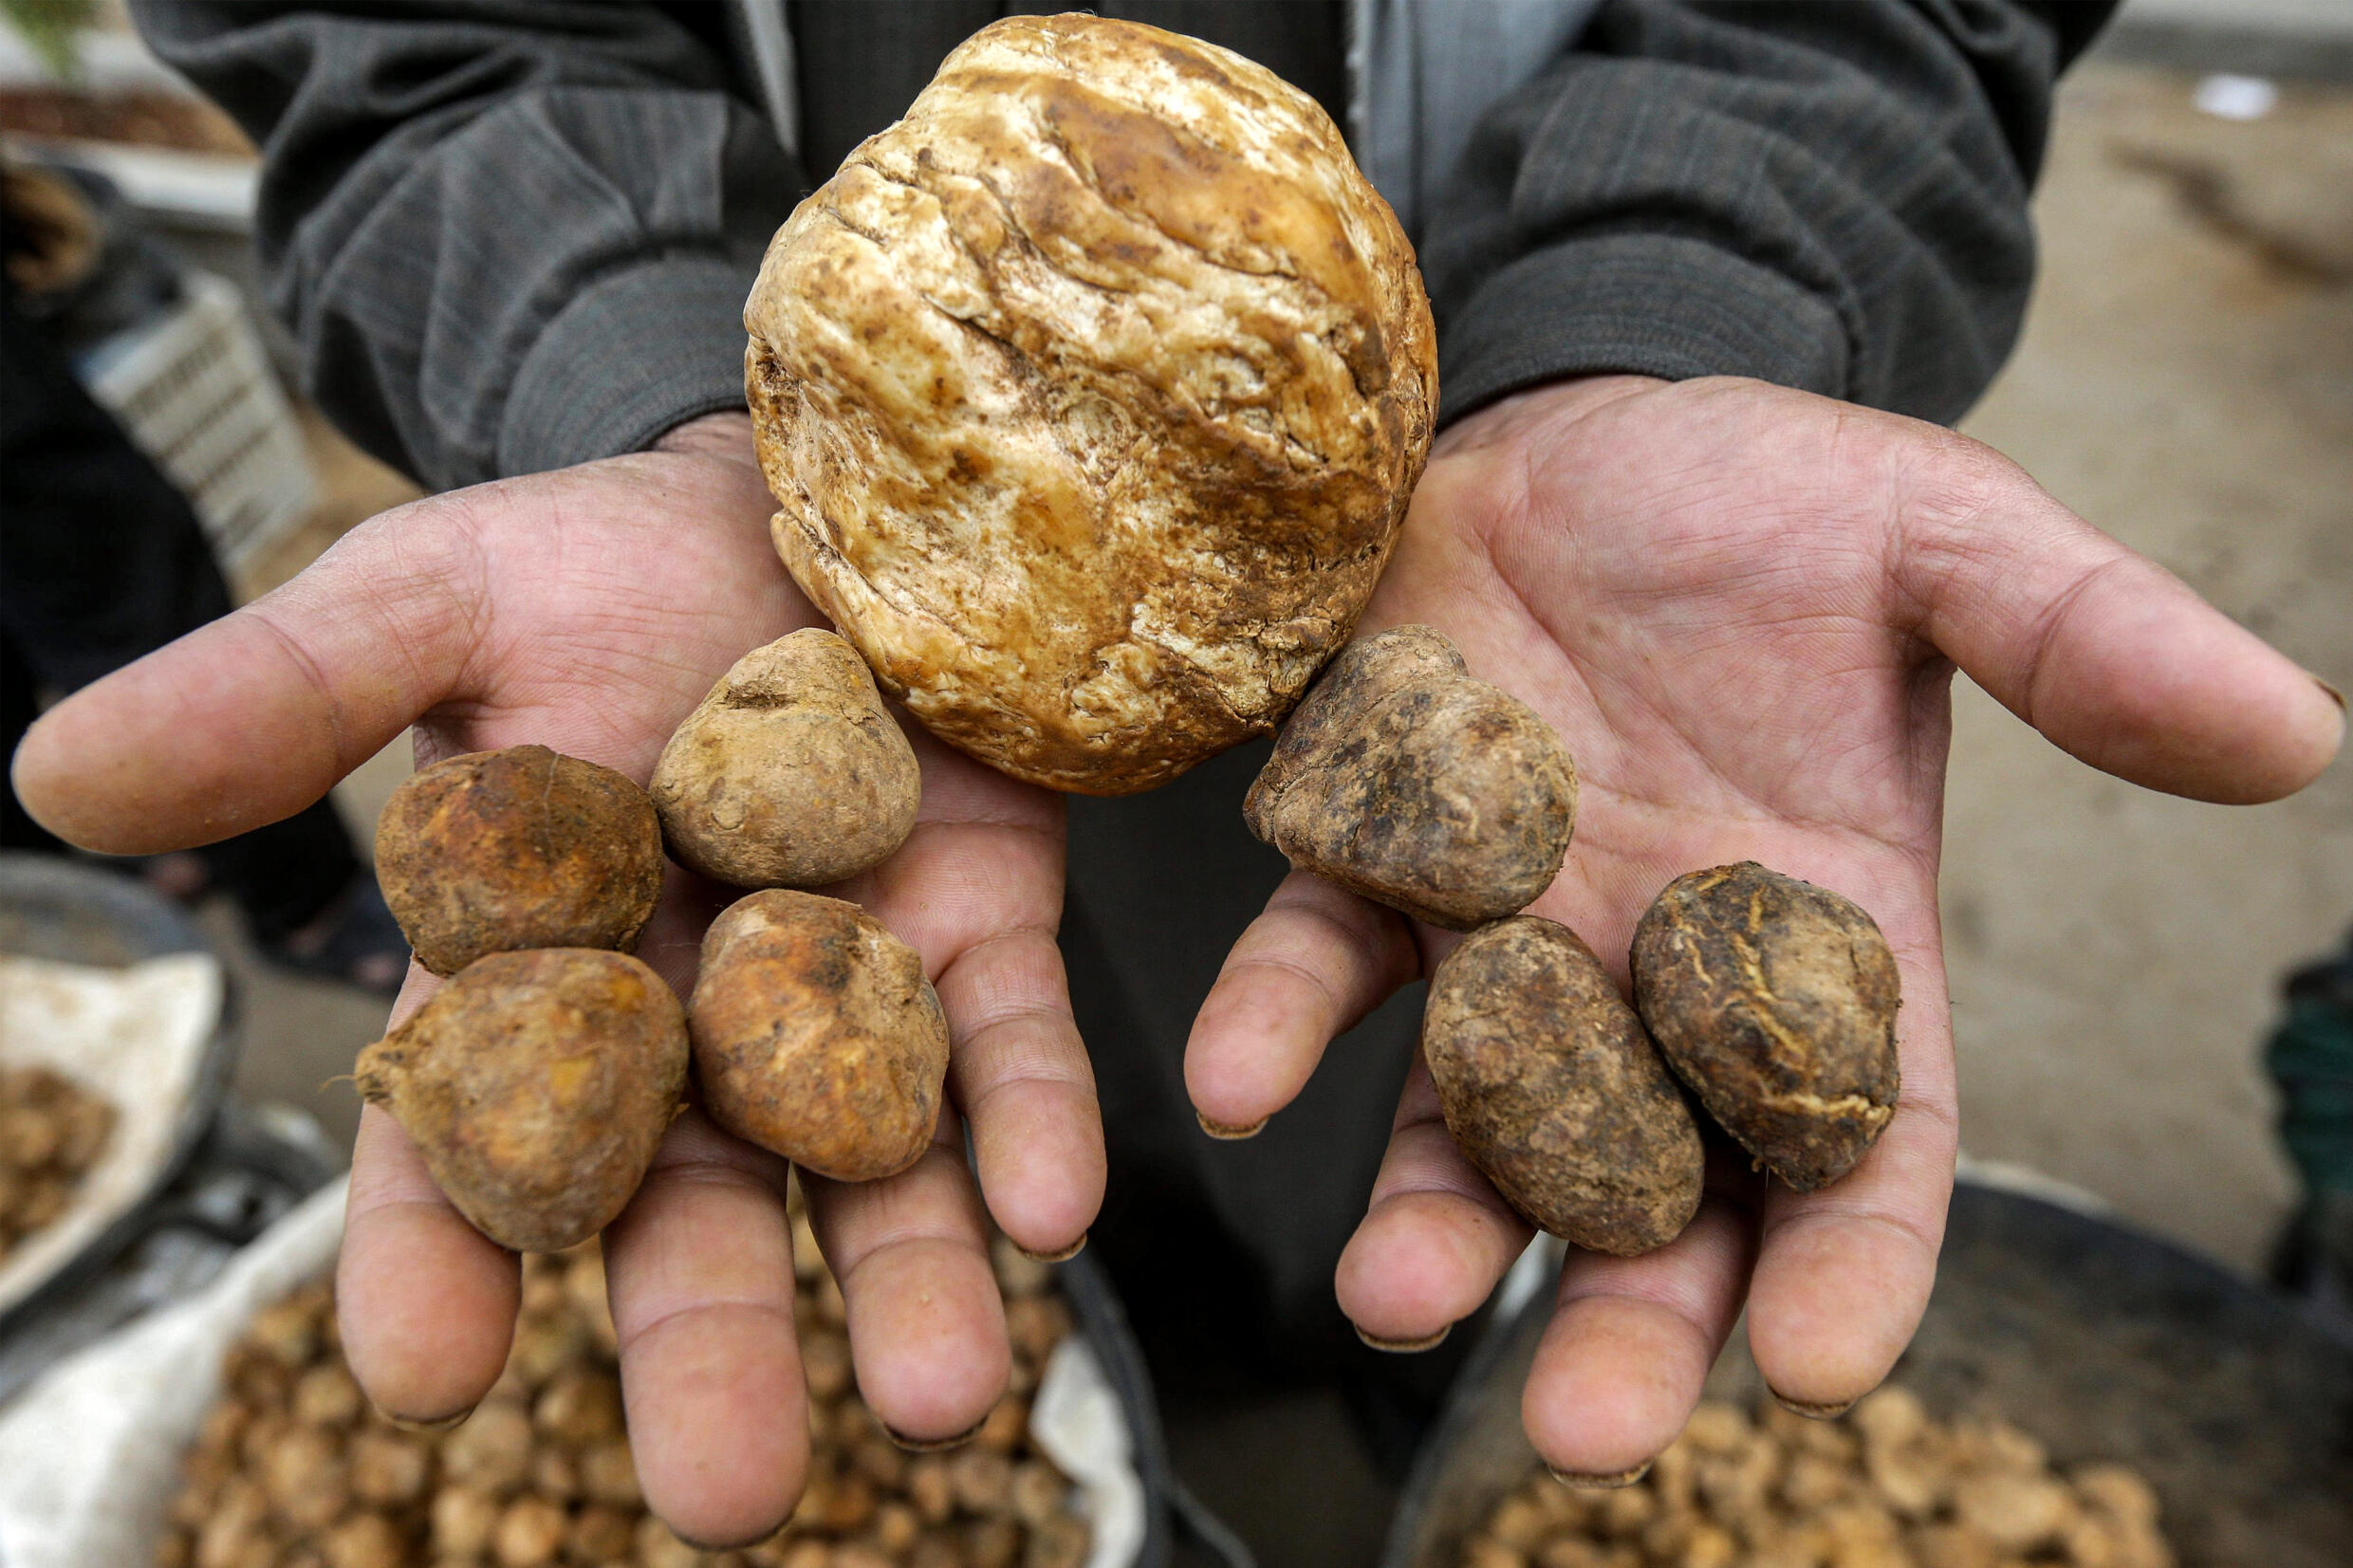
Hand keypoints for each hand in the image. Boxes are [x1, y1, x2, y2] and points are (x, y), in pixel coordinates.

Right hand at [10, 413, 1103, 1545]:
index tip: (425, 1381)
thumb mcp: (423, 602)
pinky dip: (1029, 1126)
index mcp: (527, 982)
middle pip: (688, 1208)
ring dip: (911, 1282)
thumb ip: (275, 698)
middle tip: (732, 1499)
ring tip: (942, 1400)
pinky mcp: (984, 930)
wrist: (791, 501)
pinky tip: (1054, 1209)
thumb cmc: (584, 564)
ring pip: (872, 1166)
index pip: (466, 1148)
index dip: (438, 1261)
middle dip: (710, 1344)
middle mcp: (687, 1025)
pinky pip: (1009, 1046)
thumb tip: (50, 774)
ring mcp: (847, 988)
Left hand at [1186, 376, 2341, 1476]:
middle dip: (1629, 1312)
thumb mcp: (1940, 541)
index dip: (1852, 1257)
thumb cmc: (1769, 499)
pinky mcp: (1369, 851)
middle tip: (1594, 1428)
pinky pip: (1318, 958)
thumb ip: (2085, 644)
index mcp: (1825, 930)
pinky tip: (1236, 1081)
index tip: (1822, 1365)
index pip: (1863, 1136)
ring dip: (1435, 1221)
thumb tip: (2298, 733)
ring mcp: (1504, 925)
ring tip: (1395, 1298)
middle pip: (1658, 1183)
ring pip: (1473, 1117)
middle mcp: (1657, 967)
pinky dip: (1280, 1024)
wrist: (1579, 419)